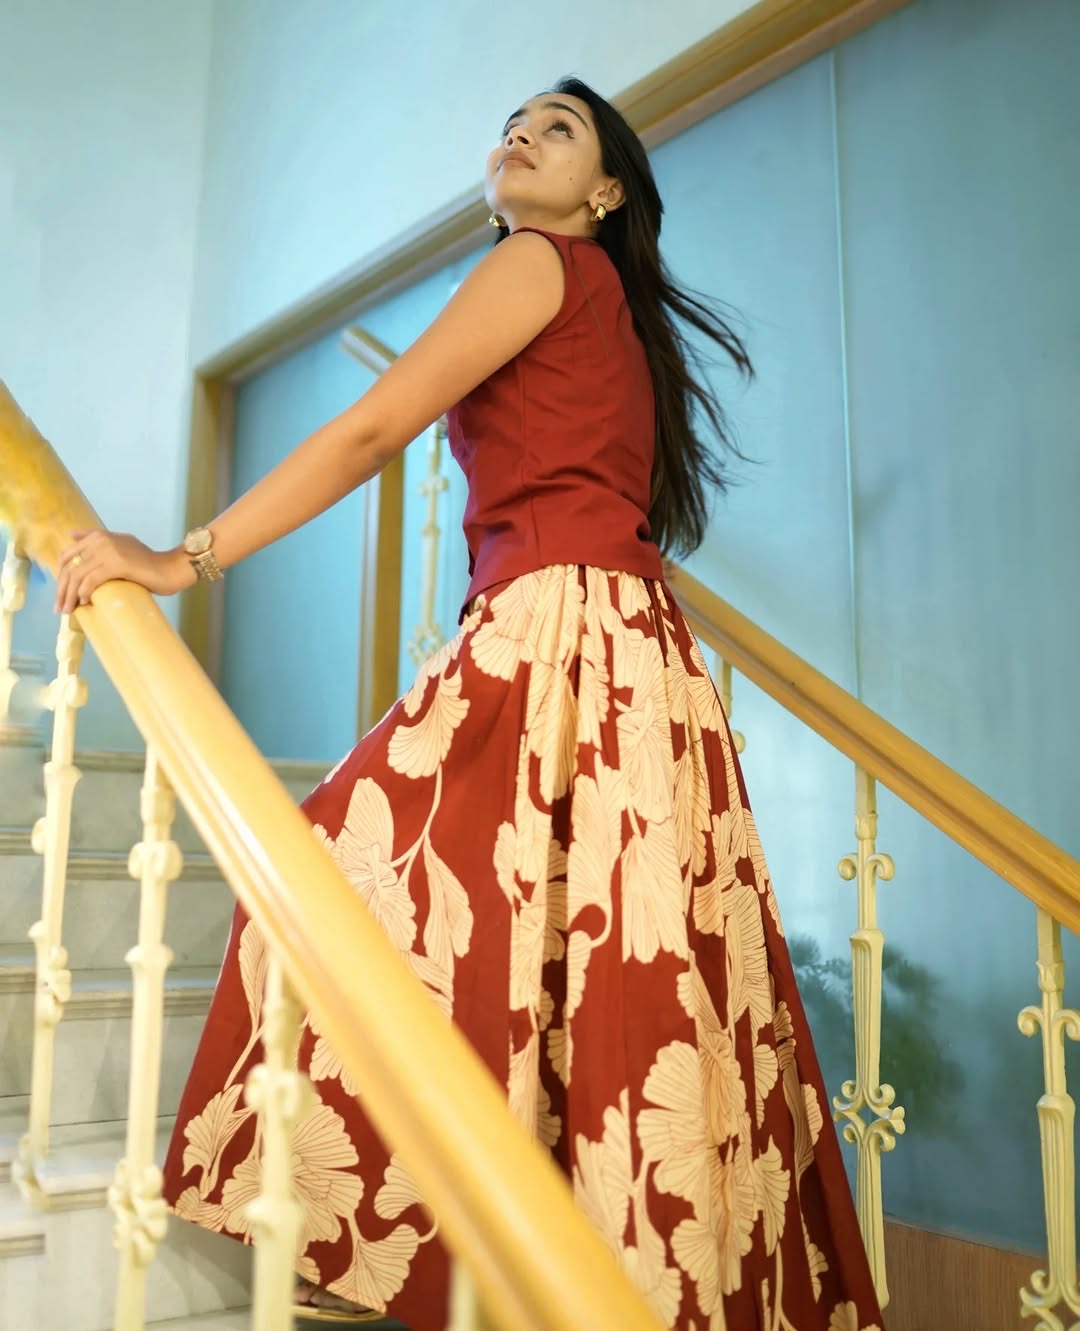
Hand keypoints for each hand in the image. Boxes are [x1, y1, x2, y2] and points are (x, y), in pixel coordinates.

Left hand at [54, 529, 196, 614]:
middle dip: (61, 589)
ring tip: (69, 610)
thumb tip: (71, 534)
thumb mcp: (121, 545)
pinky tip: (85, 602)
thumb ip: (98, 540)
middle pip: (69, 567)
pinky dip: (84, 593)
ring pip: (77, 575)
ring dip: (69, 596)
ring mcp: (108, 551)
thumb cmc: (149, 563)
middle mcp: (101, 540)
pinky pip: (91, 580)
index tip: (61, 593)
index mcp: (99, 536)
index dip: (60, 576)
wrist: (172, 568)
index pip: (67, 555)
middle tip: (60, 608)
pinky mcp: (117, 563)